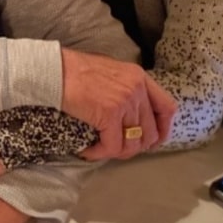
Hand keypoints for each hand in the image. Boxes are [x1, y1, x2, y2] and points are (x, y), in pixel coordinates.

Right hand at [61, 49, 176, 159]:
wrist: (55, 69)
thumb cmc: (75, 69)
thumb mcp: (110, 72)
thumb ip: (125, 88)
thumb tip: (130, 114)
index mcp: (139, 76)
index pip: (167, 107)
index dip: (163, 129)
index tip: (152, 140)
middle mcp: (136, 88)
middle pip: (151, 131)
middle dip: (136, 146)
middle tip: (118, 148)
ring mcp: (125, 101)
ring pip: (133, 143)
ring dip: (118, 152)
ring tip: (101, 150)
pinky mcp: (109, 114)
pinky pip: (113, 146)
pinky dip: (100, 153)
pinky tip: (88, 150)